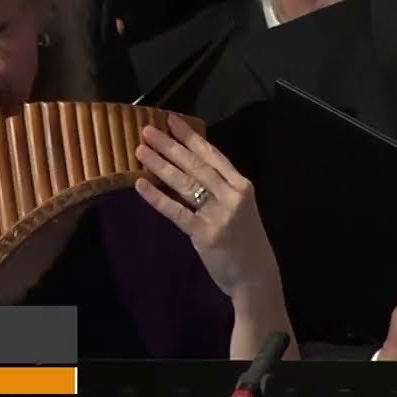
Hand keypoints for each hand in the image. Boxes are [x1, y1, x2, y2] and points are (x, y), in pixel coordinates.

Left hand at [134, 113, 279, 304]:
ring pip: (185, 183)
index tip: (171, 120)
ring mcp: (218, 215)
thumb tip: (186, 167)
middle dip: (170, 146)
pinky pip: (176, 212)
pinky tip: (141, 185)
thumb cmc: (245, 241)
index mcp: (241, 186)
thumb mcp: (239, 208)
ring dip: (160, 165)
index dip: (190, 137)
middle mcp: (231, 195)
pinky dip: (157, 198)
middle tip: (147, 131)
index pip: (212, 154)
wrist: (256, 277)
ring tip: (140, 151)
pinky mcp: (204, 234)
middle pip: (196, 165)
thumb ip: (218, 188)